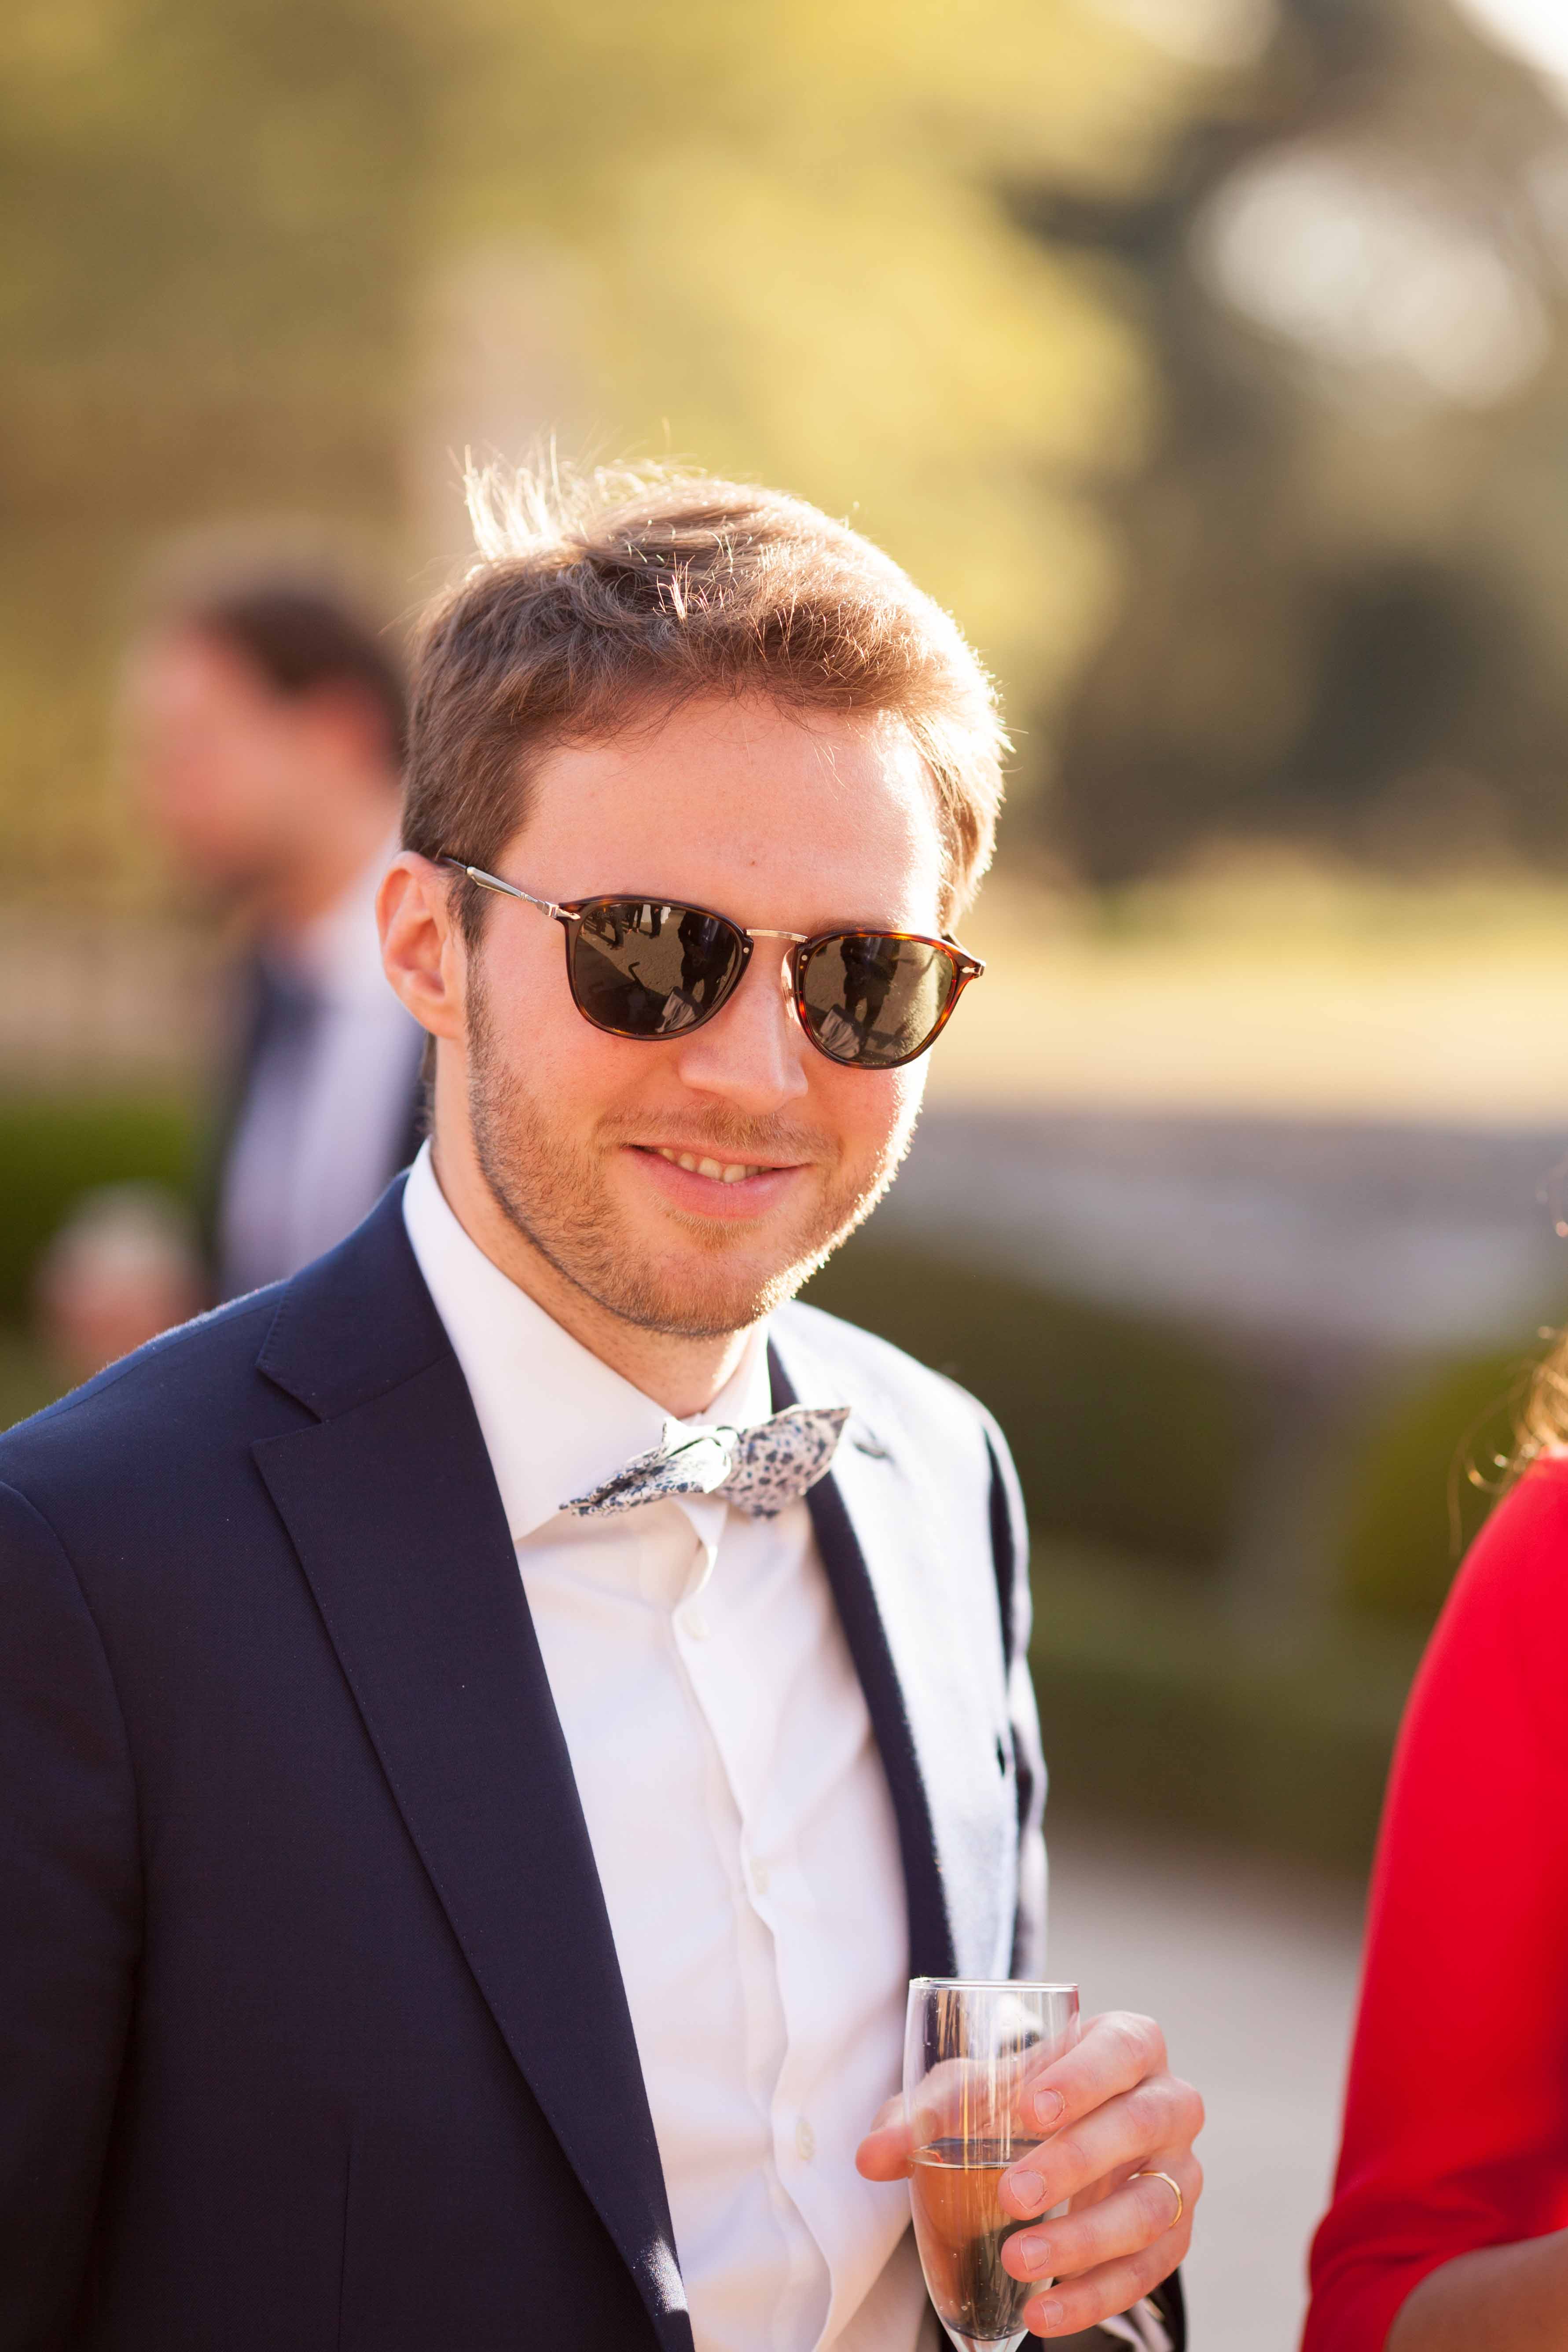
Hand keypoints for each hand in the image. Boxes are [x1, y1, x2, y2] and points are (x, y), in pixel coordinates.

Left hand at [856, 2009, 1202, 2338]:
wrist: (1069, 2139)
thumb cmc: (1023, 2099)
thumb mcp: (975, 2091)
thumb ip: (925, 2115)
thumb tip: (871, 2157)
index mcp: (1128, 2045)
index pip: (1121, 2049)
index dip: (1083, 2076)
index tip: (1031, 2109)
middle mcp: (1168, 2102)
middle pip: (1141, 2124)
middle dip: (1076, 2162)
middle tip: (1013, 2195)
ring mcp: (1179, 2171)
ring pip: (1151, 2207)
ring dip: (1084, 2241)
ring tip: (1018, 2260)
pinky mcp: (1175, 2234)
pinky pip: (1148, 2270)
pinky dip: (1094, 2296)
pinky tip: (1043, 2313)